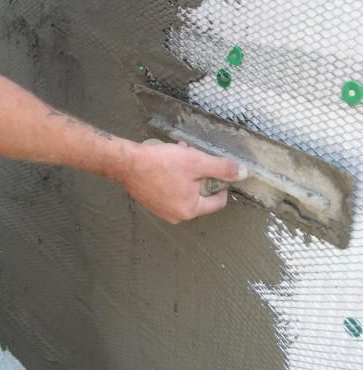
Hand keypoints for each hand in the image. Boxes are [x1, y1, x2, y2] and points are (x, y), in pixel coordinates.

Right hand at [121, 141, 247, 222]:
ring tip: (178, 154)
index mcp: (190, 210)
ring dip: (186, 172)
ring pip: (185, 189)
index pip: (218, 201)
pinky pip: (171, 189)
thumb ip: (222, 168)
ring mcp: (162, 210)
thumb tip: (243, 174)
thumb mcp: (196, 162)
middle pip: (200, 194)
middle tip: (192, 157)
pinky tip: (166, 161)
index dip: (219, 182)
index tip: (212, 166)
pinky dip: (173, 176)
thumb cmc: (160, 163)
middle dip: (199, 173)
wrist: (126, 163)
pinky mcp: (151, 202)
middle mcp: (176, 215)